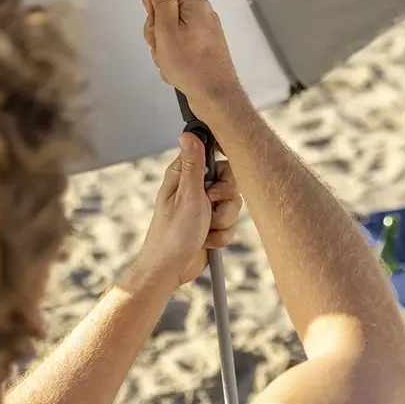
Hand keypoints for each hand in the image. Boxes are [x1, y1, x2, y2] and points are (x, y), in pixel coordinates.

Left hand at [135, 133, 242, 288]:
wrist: (171, 270)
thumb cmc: (172, 234)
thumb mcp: (187, 196)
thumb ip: (193, 164)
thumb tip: (188, 134)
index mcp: (185, 175)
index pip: (214, 155)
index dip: (223, 167)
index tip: (219, 182)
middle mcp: (195, 189)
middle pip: (230, 181)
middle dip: (226, 200)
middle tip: (211, 206)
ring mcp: (204, 207)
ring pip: (233, 205)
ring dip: (224, 221)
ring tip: (206, 229)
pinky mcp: (212, 224)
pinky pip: (231, 225)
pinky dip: (222, 235)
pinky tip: (206, 240)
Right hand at [141, 0, 245, 120]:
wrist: (215, 97)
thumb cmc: (193, 67)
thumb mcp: (167, 27)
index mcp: (195, 4)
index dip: (153, 4)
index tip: (155, 20)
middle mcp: (202, 15)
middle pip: (165, 11)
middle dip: (156, 30)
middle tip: (162, 44)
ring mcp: (203, 32)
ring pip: (169, 32)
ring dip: (163, 47)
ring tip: (170, 60)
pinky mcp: (202, 48)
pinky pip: (178, 46)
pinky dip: (172, 58)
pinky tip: (176, 69)